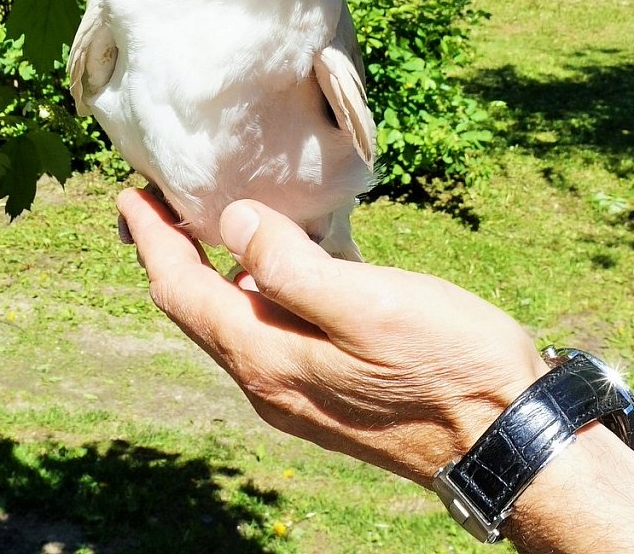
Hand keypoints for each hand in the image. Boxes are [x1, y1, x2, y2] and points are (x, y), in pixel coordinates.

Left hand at [117, 188, 547, 486]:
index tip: (130, 196)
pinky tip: (286, 268)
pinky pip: (276, 332)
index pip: (183, 293)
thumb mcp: (367, 302)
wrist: (503, 437)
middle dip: (173, 257)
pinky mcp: (334, 391)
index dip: (152, 242)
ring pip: (237, 322)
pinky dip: (263, 292)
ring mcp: (302, 393)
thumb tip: (231, 224)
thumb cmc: (446, 363)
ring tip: (217, 226)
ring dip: (217, 274)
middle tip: (159, 207)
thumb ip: (290, 266)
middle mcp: (271, 383)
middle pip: (201, 312)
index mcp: (268, 359)